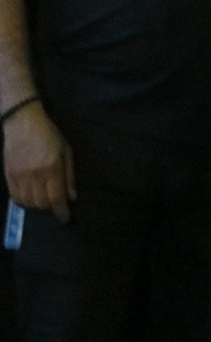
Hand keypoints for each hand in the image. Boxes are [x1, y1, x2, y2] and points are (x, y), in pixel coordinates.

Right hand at [3, 101, 73, 221]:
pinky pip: (15, 197)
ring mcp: (19, 175)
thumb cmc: (49, 135)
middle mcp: (34, 175)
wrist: (22, 122)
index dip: (62, 212)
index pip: (56, 198)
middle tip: (56, 208)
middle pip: (41, 204)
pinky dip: (23, 203)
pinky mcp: (8, 174)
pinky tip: (30, 199)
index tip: (66, 219)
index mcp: (52, 169)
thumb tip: (72, 198)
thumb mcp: (66, 152)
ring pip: (27, 203)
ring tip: (44, 204)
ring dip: (37, 208)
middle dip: (50, 210)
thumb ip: (69, 176)